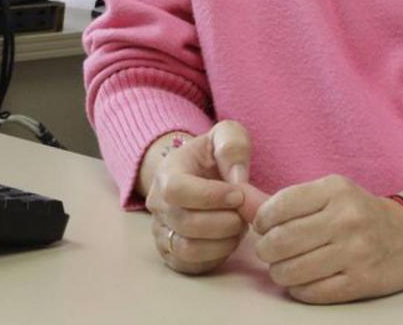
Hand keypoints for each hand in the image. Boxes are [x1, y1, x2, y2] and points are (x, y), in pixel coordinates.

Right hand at [144, 121, 267, 274]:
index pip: (177, 190)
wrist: (197, 173)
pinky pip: (190, 266)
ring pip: (187, 249)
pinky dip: (216, 257)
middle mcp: (157, 206)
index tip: (238, 194)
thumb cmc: (213, 154)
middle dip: (224, 221)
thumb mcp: (226, 135)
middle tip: (245, 213)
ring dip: (222, 241)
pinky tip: (230, 240)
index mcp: (167, 173)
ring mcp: (161, 233)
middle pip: (185, 223)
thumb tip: (237, 179)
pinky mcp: (171, 255)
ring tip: (239, 226)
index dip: (210, 196)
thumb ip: (233, 147)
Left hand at [253, 175, 402, 303]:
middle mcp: (346, 218)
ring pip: (290, 271)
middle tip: (271, 251)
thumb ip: (284, 201)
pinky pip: (309, 292)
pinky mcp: (359, 282)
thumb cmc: (356, 213)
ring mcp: (355, 252)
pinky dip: (298, 289)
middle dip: (265, 250)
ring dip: (279, 273)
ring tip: (286, 266)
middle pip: (280, 242)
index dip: (261, 221)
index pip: (278, 206)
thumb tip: (238, 199)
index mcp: (336, 190)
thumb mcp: (328, 194)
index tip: (265, 227)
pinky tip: (305, 278)